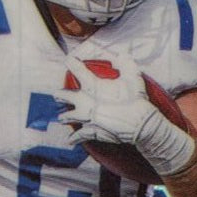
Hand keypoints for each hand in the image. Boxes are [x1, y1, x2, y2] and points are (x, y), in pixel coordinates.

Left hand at [59, 55, 194, 177]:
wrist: (140, 124)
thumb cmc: (136, 99)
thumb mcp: (133, 77)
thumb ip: (126, 64)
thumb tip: (121, 56)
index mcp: (93, 85)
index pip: (78, 70)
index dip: (71, 63)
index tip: (68, 60)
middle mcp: (85, 101)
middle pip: (65, 96)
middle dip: (60, 95)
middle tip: (57, 95)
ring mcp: (86, 118)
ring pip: (69, 116)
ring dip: (64, 117)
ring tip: (61, 118)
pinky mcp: (91, 131)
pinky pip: (79, 135)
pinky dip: (74, 138)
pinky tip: (70, 140)